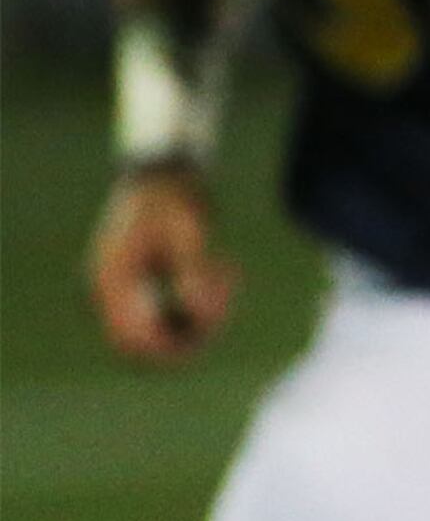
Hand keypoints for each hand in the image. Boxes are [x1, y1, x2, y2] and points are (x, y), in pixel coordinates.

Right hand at [89, 165, 236, 365]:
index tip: (215, 322)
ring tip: (228, 276)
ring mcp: (123, 294)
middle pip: (150, 343)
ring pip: (165, 332)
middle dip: (195, 331)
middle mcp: (110, 294)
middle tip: (227, 294)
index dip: (175, 348)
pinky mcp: (141, 290)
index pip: (134, 342)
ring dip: (202, 317)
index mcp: (112, 281)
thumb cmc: (174, 196)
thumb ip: (193, 271)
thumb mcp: (189, 231)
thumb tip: (198, 313)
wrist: (164, 172)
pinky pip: (170, 317)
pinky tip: (222, 274)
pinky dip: (199, 307)